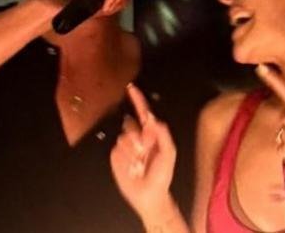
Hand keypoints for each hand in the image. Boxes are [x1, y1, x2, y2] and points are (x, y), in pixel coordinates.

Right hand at [110, 83, 176, 219]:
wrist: (148, 195)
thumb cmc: (161, 174)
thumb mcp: (169, 153)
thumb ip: (163, 135)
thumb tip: (154, 120)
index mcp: (151, 134)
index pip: (142, 112)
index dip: (137, 100)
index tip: (131, 88)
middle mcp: (136, 136)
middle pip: (131, 124)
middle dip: (139, 136)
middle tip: (146, 151)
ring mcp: (125, 146)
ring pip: (124, 137)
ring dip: (133, 151)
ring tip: (140, 164)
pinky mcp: (116, 156)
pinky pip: (117, 149)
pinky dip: (125, 158)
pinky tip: (132, 168)